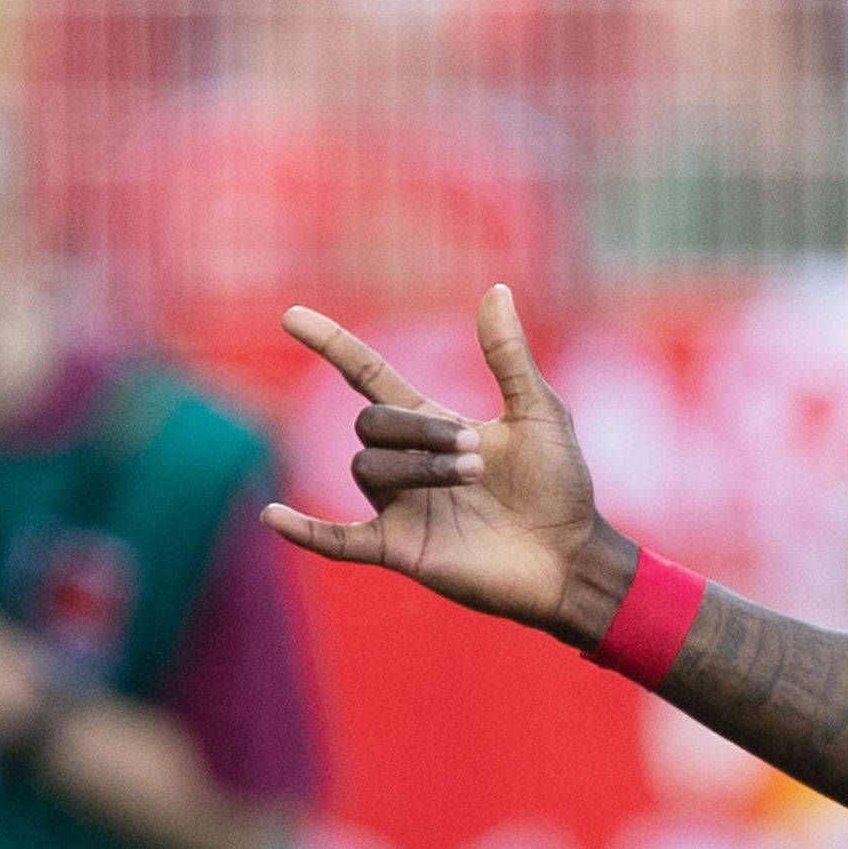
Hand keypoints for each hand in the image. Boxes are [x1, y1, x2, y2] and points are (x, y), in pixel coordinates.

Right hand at [264, 285, 624, 639]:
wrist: (574, 559)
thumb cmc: (561, 487)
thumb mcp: (538, 412)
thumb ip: (508, 356)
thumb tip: (496, 289)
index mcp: (432, 425)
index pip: (365, 374)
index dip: (332, 344)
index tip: (293, 317)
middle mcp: (407, 462)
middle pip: (370, 423)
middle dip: (420, 432)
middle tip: (478, 456)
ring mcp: (401, 507)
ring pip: (368, 468)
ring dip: (418, 467)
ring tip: (473, 481)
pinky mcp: (403, 550)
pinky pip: (340, 541)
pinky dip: (307, 532)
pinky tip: (273, 516)